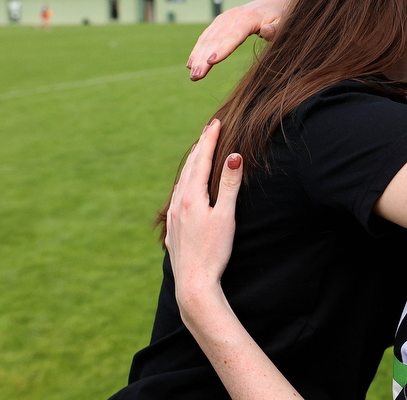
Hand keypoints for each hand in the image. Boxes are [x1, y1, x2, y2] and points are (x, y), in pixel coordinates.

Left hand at [166, 119, 242, 312]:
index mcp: (192, 196)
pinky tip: (186, 188)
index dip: (210, 140)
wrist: (194, 284)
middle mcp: (178, 203)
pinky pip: (177, 197)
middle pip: (189, 168)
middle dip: (200, 147)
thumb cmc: (214, 251)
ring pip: (181, 182)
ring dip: (191, 164)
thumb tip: (233, 156)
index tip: (216, 122)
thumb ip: (230, 185)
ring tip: (199, 152)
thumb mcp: (226, 216)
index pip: (202, 160)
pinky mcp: (172, 229)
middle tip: (209, 129)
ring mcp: (173, 217)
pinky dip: (184, 183)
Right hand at [187, 0, 291, 79]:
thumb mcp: (285, 23)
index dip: (223, 49)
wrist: (274, 4)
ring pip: (208, 39)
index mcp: (249, 17)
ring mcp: (224, 19)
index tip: (211, 62)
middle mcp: (233, 16)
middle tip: (196, 77)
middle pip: (216, 39)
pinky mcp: (220, 23)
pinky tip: (191, 64)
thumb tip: (265, 30)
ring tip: (192, 75)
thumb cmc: (282, 17)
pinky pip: (206, 37)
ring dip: (197, 57)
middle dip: (204, 59)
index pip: (234, 35)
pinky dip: (198, 50)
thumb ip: (277, 29)